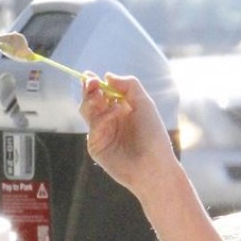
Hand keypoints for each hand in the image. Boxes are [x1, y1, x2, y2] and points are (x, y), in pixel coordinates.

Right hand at [79, 76, 179, 197]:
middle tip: (92, 83)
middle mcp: (109, 120)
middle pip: (90, 101)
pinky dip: (104, 117)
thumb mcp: (144, 103)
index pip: (101, 93)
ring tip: (101, 95)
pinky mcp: (95, 146)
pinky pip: (93, 127)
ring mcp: (101, 133)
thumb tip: (107, 76)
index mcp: (120, 109)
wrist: (153, 164)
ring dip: (91, 100)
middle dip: (89, 90)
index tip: (90, 76)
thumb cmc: (153, 134)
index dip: (94, 84)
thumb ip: (128, 85)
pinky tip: (117, 112)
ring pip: (86, 111)